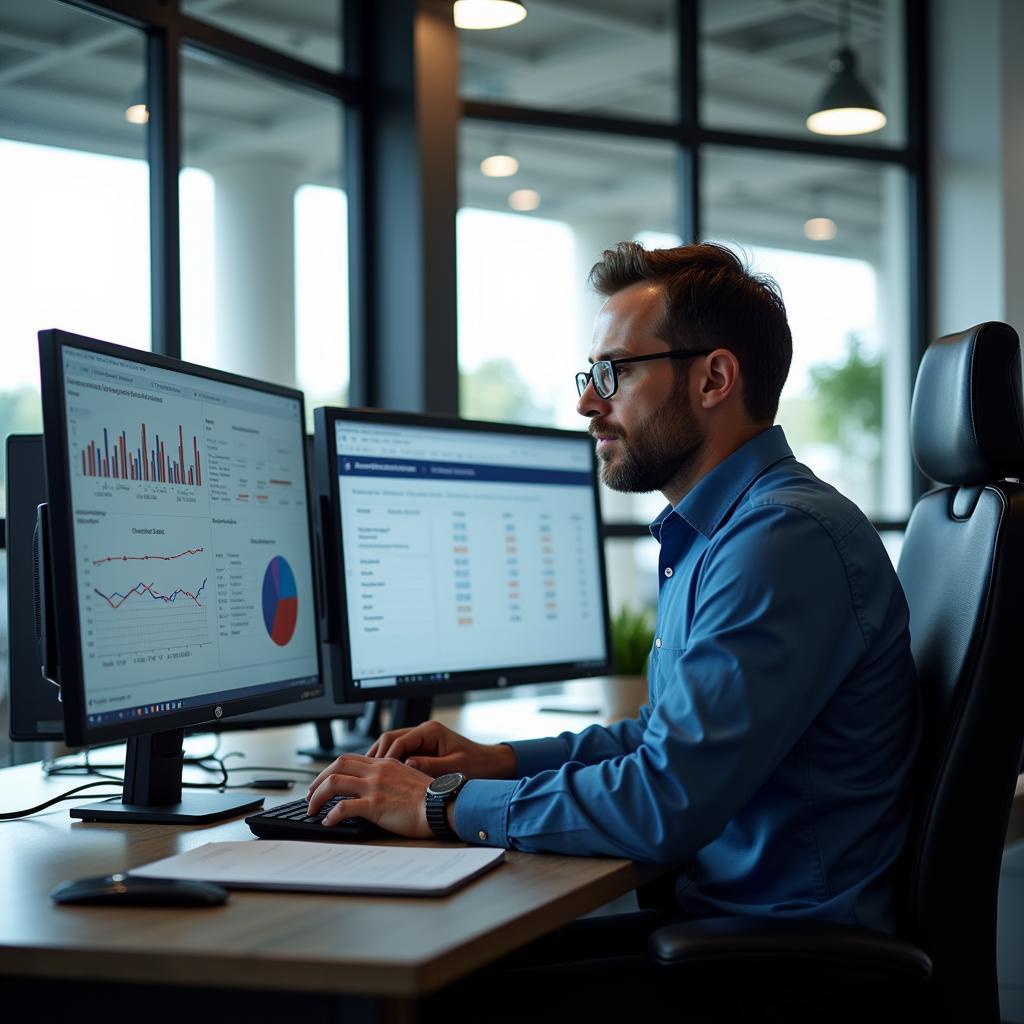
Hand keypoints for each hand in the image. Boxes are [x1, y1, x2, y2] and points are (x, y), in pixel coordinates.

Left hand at [305, 754, 433, 836]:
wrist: (442, 806)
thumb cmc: (430, 797)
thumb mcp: (408, 777)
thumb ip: (389, 777)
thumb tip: (374, 787)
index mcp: (384, 763)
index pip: (349, 759)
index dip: (330, 771)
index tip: (322, 783)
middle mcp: (377, 771)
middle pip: (336, 766)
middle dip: (318, 780)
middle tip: (310, 796)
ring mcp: (375, 787)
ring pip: (334, 783)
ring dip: (317, 796)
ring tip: (312, 810)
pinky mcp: (375, 805)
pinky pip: (344, 807)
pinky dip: (331, 814)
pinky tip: (328, 822)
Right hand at [367, 720, 515, 779]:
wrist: (492, 764)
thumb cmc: (477, 765)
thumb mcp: (454, 767)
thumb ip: (430, 765)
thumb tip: (407, 765)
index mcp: (431, 731)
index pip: (399, 740)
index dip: (385, 757)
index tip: (376, 773)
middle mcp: (424, 731)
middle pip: (390, 738)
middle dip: (377, 755)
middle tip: (365, 774)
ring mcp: (422, 739)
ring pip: (392, 744)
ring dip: (380, 758)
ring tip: (369, 776)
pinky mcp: (422, 748)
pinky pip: (399, 752)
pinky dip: (390, 763)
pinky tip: (383, 777)